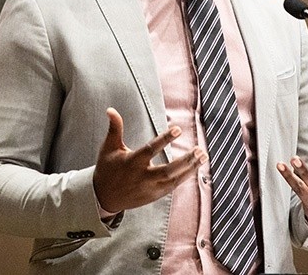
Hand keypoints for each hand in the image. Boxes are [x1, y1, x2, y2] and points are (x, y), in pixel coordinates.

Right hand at [92, 107, 207, 213]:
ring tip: (203, 156)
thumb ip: (114, 128)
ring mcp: (150, 188)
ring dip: (190, 169)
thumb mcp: (108, 147)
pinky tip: (195, 167)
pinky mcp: (155, 195)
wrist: (105, 197)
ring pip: (174, 180)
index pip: (151, 150)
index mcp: (131, 162)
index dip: (164, 139)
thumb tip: (111, 109)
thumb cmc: (107, 168)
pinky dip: (185, 177)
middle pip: (168, 170)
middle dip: (185, 161)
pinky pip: (173, 186)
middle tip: (200, 150)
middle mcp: (142, 177)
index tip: (178, 129)